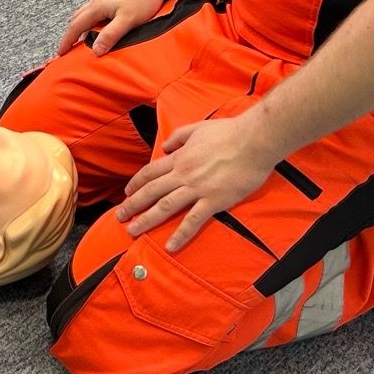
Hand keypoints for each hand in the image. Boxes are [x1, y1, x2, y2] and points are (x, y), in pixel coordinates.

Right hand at [57, 0, 171, 56]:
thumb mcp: (127, 20)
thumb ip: (110, 35)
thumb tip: (95, 50)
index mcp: (97, 7)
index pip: (76, 26)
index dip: (67, 40)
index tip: (61, 52)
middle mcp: (97, 1)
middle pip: (77, 19)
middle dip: (70, 34)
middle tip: (67, 48)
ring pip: (85, 13)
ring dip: (80, 27)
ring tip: (81, 40)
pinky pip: (94, 11)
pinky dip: (90, 21)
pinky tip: (99, 26)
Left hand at [114, 113, 276, 252]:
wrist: (254, 140)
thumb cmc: (229, 133)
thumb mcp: (197, 128)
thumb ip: (178, 137)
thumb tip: (165, 146)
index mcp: (180, 158)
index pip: (150, 172)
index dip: (136, 184)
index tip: (127, 193)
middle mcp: (183, 174)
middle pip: (151, 191)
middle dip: (133, 205)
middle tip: (119, 217)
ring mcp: (197, 188)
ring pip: (165, 206)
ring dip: (147, 220)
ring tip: (133, 231)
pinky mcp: (214, 201)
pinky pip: (193, 221)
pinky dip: (180, 234)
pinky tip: (170, 246)